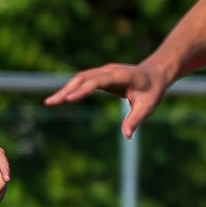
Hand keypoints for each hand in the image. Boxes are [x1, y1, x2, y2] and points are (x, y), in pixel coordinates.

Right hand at [46, 61, 173, 136]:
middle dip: (67, 90)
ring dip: (65, 89)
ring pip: (80, 78)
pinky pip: (82, 81)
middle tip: (51, 102)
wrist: (155, 74)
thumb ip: (136, 119)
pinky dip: (71, 89)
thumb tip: (126, 135)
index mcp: (121, 75)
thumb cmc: (152, 91)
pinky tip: (62, 98)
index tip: (69, 99)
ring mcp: (103, 71)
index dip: (83, 89)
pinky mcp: (100, 76)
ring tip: (51, 102)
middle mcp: (109, 70)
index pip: (98, 81)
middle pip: (83, 78)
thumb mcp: (148, 106)